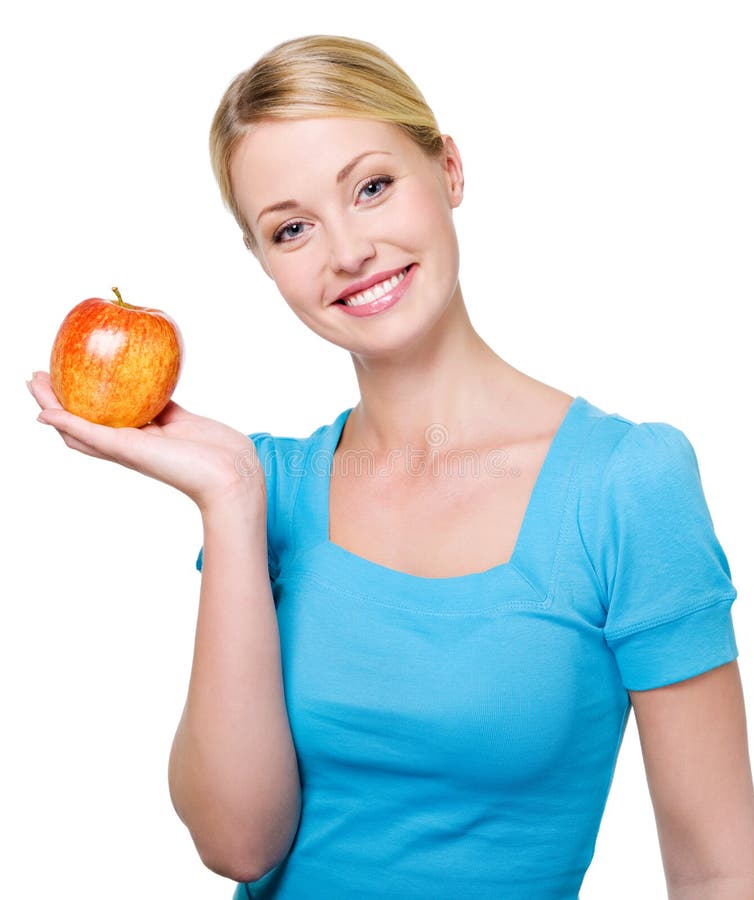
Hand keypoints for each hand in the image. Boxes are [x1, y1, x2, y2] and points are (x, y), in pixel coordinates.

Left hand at [27, 371, 264, 513]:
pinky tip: (141, 360)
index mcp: (114, 448)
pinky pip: (156, 393)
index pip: (70, 424)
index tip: (35, 377)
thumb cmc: (179, 468)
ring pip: (124, 399)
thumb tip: (42, 416)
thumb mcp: (126, 448)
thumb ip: (87, 432)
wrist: (229, 474)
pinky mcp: (178, 417)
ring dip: (105, 381)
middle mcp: (131, 438)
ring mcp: (155, 427)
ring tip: (92, 357)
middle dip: (71, 387)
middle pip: (92, 409)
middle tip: (54, 359)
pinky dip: (146, 378)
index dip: (50, 403)